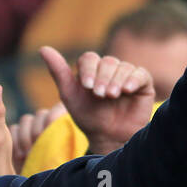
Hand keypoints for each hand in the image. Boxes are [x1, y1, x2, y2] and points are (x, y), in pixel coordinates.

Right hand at [11, 103, 67, 172]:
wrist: (40, 186)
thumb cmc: (56, 173)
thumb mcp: (65, 158)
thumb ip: (63, 143)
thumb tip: (60, 131)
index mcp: (65, 125)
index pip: (59, 109)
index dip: (53, 116)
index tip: (50, 130)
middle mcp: (49, 123)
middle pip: (41, 114)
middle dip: (38, 131)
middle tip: (37, 148)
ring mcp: (32, 128)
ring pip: (26, 120)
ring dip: (26, 138)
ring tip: (28, 156)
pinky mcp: (16, 135)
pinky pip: (14, 129)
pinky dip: (15, 142)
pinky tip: (20, 157)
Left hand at [37, 48, 153, 154]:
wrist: (109, 137)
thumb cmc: (88, 117)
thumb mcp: (70, 96)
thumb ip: (58, 72)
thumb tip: (43, 48)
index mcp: (91, 69)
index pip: (89, 59)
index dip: (88, 70)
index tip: (86, 87)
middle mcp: (109, 69)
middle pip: (107, 62)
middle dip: (102, 78)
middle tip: (99, 95)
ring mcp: (126, 74)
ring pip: (123, 67)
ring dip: (116, 80)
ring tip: (112, 95)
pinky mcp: (143, 83)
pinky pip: (140, 74)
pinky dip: (133, 80)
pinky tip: (126, 90)